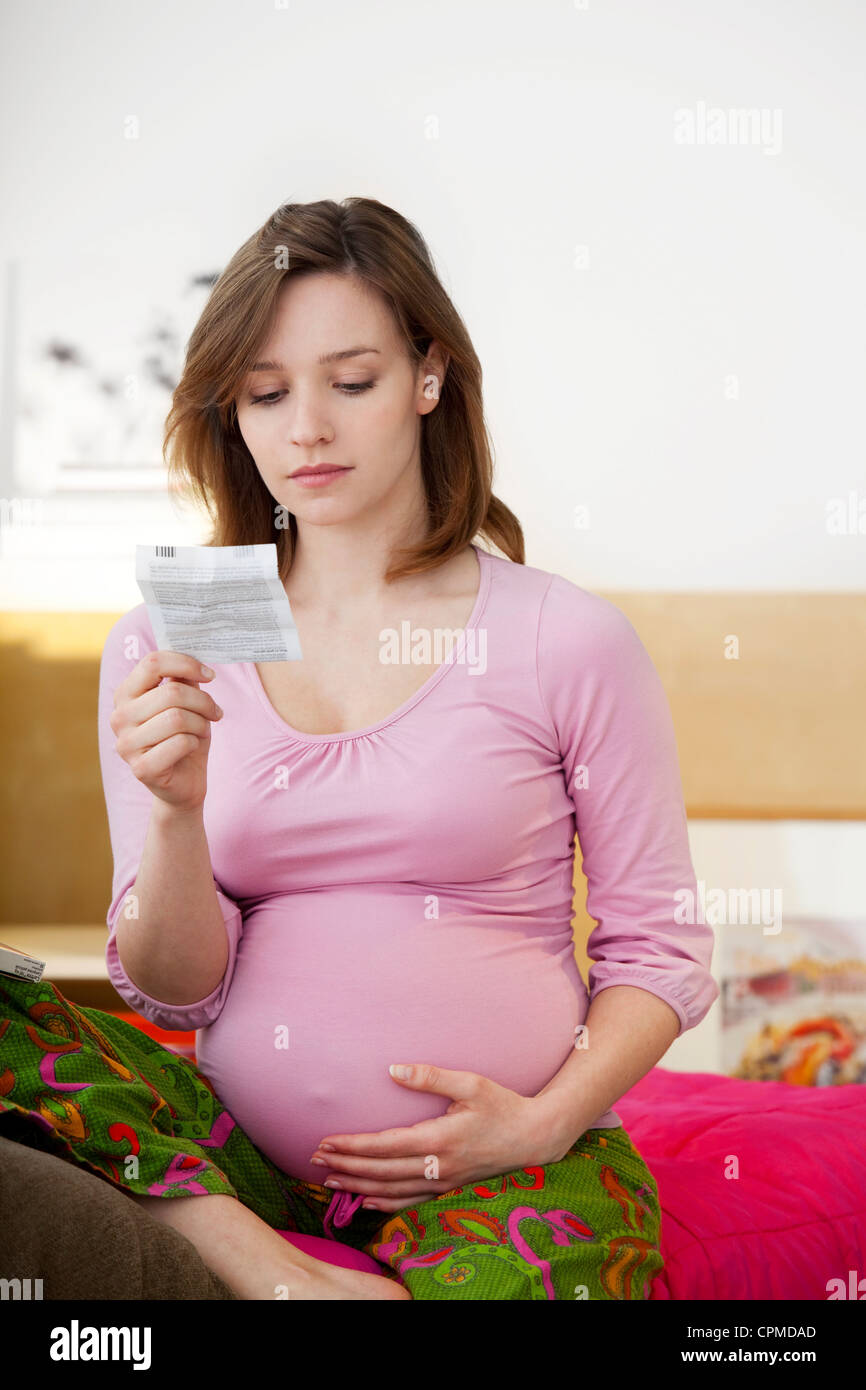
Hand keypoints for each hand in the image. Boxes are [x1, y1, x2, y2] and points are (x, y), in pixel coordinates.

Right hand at [110, 650, 222, 813]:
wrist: (184, 783)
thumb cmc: (184, 737)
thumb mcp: (186, 703)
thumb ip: (183, 680)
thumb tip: (192, 661)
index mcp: (126, 694)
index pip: (152, 663)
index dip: (186, 664)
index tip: (209, 675)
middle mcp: (119, 717)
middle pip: (171, 692)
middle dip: (203, 701)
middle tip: (215, 712)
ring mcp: (126, 744)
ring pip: (177, 718)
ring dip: (200, 724)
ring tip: (203, 730)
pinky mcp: (140, 768)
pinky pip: (179, 743)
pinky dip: (194, 743)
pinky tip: (191, 748)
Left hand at [308, 1063, 574, 1212]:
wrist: (534, 1137)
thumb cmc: (503, 1104)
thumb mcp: (470, 1083)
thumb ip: (430, 1076)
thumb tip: (392, 1069)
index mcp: (439, 1139)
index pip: (384, 1146)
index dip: (352, 1146)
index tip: (325, 1142)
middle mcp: (438, 1167)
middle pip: (380, 1172)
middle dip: (345, 1167)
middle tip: (315, 1160)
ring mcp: (443, 1182)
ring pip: (391, 1191)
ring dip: (357, 1186)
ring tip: (330, 1180)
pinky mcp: (448, 1189)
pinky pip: (409, 1202)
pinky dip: (383, 1204)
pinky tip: (364, 1202)